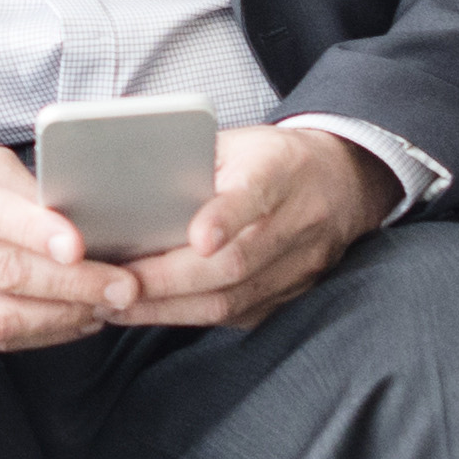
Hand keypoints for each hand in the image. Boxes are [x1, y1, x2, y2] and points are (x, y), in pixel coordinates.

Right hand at [0, 132, 119, 352]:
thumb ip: (11, 182)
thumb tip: (72, 216)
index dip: (40, 235)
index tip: (85, 246)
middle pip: (2, 275)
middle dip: (72, 286)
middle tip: (123, 287)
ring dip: (59, 319)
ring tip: (104, 310)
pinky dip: (33, 336)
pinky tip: (68, 324)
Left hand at [91, 125, 389, 333]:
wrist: (343, 183)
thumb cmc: (271, 160)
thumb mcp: (240, 142)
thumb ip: (195, 159)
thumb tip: (129, 186)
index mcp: (280, 170)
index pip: (255, 194)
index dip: (227, 218)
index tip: (199, 237)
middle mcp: (298, 222)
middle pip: (234, 262)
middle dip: (168, 279)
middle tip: (115, 285)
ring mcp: (300, 265)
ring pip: (233, 299)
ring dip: (168, 307)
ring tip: (116, 304)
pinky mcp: (290, 296)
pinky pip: (236, 316)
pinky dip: (187, 316)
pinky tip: (148, 311)